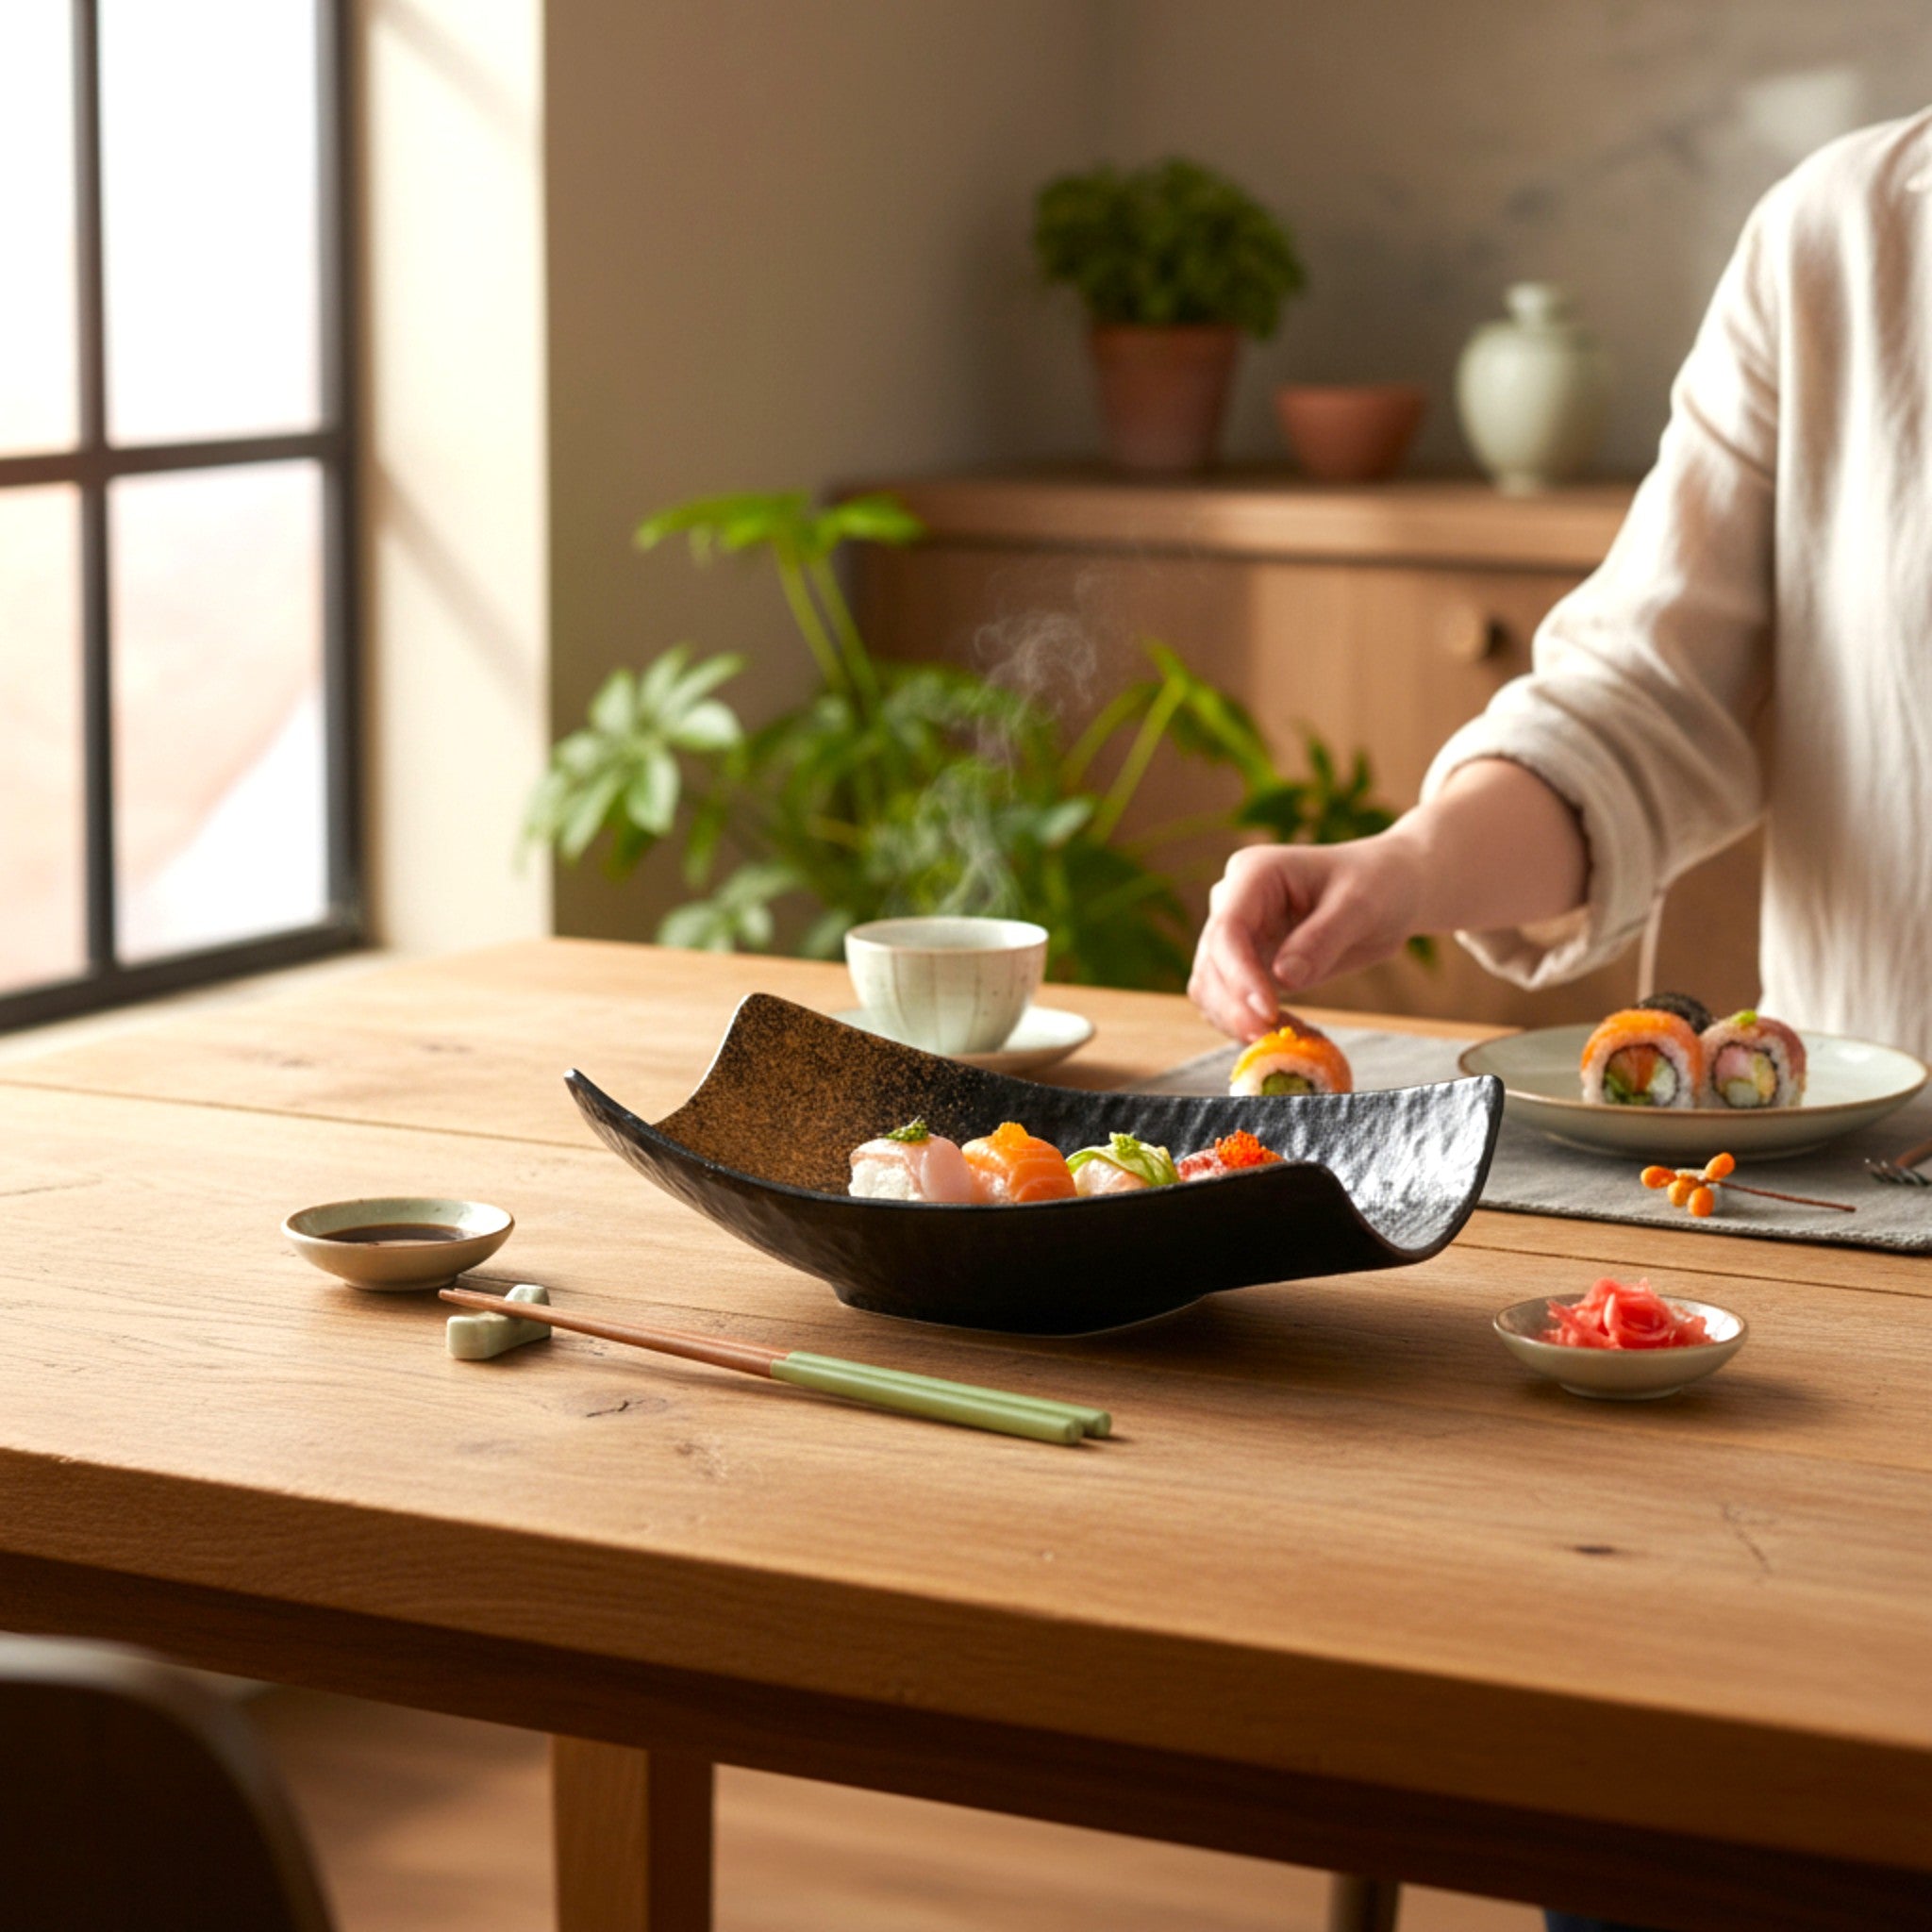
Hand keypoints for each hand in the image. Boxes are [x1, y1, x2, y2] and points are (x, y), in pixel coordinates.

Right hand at [1188, 834, 1427, 1040]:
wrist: (1389, 891)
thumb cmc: (1378, 885)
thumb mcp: (1360, 906)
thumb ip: (1321, 939)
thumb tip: (1284, 978)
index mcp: (1253, 873)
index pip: (1228, 930)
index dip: (1240, 975)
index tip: (1267, 1013)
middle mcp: (1233, 902)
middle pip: (1211, 963)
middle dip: (1233, 1006)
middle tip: (1270, 1040)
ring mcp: (1236, 934)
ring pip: (1210, 987)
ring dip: (1235, 1020)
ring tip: (1282, 1041)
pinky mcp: (1246, 963)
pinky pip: (1230, 1001)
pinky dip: (1248, 1023)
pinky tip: (1285, 1032)